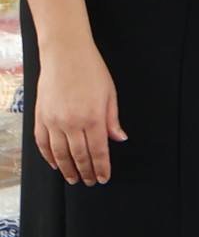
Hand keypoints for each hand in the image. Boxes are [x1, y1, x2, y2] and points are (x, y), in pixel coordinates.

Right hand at [31, 36, 124, 184]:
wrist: (65, 54)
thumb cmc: (91, 70)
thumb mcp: (110, 93)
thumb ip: (112, 119)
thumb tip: (119, 139)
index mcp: (93, 117)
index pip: (99, 150)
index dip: (101, 167)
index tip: (103, 178)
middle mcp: (72, 122)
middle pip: (79, 155)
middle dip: (86, 171)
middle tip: (89, 182)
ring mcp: (53, 121)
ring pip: (60, 154)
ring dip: (67, 169)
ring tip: (74, 179)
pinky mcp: (40, 117)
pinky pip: (43, 143)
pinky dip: (49, 157)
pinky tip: (55, 164)